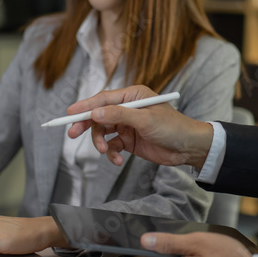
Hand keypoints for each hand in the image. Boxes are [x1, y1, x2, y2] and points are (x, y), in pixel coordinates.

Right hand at [66, 86, 213, 169]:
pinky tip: (117, 160)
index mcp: (133, 95)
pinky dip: (111, 153)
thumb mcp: (145, 119)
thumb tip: (95, 112)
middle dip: (86, 125)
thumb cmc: (172, 127)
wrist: (188, 148)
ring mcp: (127, 125)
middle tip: (72, 134)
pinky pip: (112, 146)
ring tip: (105, 151)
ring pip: (103, 131)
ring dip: (100, 142)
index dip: (85, 106)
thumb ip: (119, 114)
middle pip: (99, 114)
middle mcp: (128, 108)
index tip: (69, 114)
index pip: (103, 98)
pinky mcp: (129, 141)